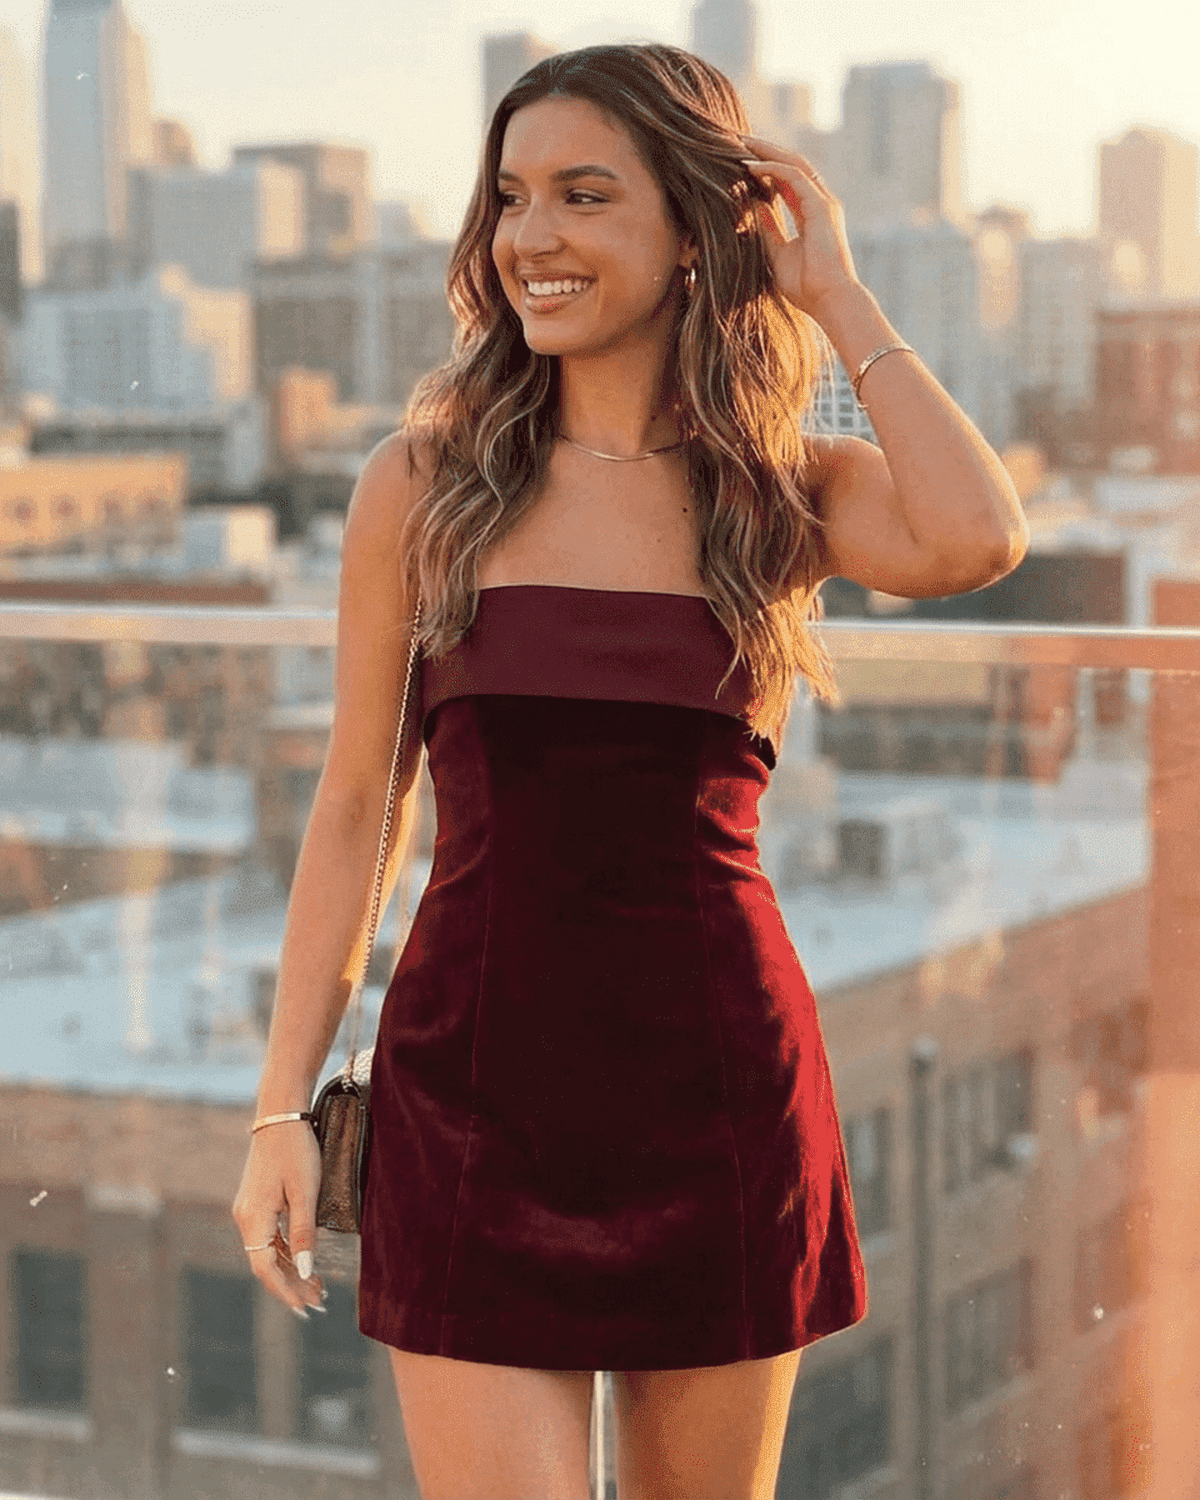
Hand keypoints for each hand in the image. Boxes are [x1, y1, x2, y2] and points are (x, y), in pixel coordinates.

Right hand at [232, 1124, 325, 1318]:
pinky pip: (269, 1236)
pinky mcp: (257, 1201)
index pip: (265, 1269)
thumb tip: (306, 1270)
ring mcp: (249, 1209)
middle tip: (318, 1302)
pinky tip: (303, 1260)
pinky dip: (286, 1251)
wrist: (280, 1114)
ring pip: (268, 1251)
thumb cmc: (296, 1149)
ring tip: (316, 1286)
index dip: (285, 1290)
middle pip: (265, 1263)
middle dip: (290, 1284)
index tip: (305, 1308)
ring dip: (290, 1269)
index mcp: (253, 1219)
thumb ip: (305, 1232)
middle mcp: (245, 1218)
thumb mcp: (306, 1191)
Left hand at [740, 135, 860, 323]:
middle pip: (791, 164)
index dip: (766, 167)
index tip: (741, 160)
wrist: (830, 300)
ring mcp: (823, 202)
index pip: (788, 180)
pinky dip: (770, 168)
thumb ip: (769, 230)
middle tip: (738, 140)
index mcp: (812, 213)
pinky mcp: (821, 207)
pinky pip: (792, 176)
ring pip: (793, 163)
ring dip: (766, 151)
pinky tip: (750, 166)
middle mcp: (820, 202)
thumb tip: (755, 207)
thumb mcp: (778, 254)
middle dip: (766, 150)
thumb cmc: (807, 287)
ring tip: (740, 142)